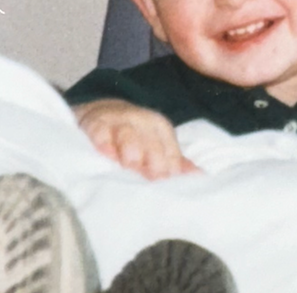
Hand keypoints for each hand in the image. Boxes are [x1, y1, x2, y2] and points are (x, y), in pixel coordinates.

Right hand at [72, 99, 198, 179]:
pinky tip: (106, 152)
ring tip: (131, 164)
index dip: (169, 168)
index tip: (167, 182)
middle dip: (153, 161)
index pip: (169, 151)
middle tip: (152, 179)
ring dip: (132, 150)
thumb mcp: (157, 145)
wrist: (104, 113)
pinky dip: (104, 141)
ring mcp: (119, 121)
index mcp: (160, 128)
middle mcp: (142, 122)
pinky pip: (101, 131)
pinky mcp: (96, 123)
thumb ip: (175, 163)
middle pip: (151, 144)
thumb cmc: (136, 136)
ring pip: (128, 135)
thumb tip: (200, 177)